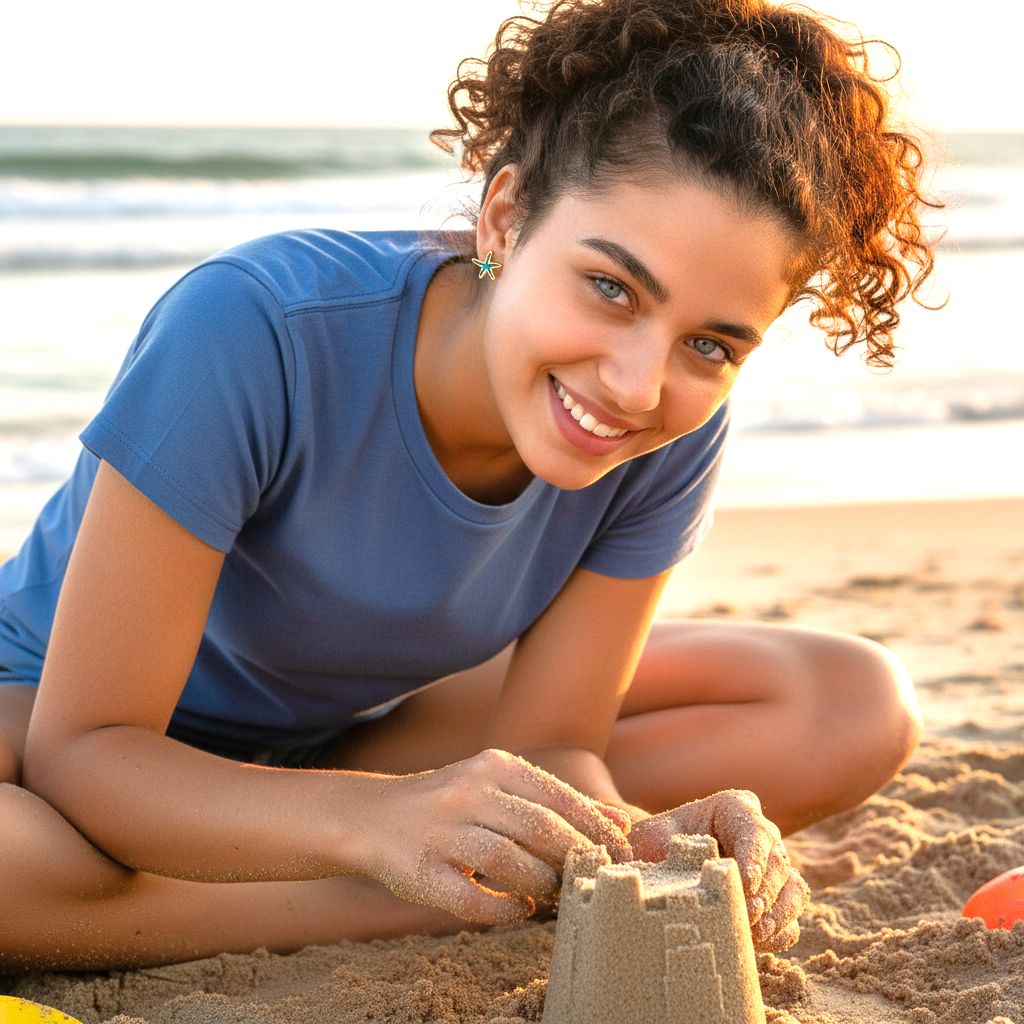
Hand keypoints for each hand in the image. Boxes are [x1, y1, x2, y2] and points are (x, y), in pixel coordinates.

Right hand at [353, 748, 632, 925]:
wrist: (373, 818)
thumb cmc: (452, 805)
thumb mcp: (501, 787)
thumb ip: (557, 802)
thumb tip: (623, 821)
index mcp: (493, 766)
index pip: (559, 798)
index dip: (596, 829)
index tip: (622, 854)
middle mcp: (468, 792)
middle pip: (539, 828)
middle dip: (574, 858)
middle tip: (590, 878)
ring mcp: (442, 832)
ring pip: (508, 862)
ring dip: (541, 883)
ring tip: (551, 890)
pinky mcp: (422, 872)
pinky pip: (472, 899)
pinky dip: (505, 908)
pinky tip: (519, 906)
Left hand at [627, 789, 809, 951]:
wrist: (655, 860)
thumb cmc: (656, 843)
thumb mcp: (657, 837)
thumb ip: (673, 850)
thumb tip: (692, 878)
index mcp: (735, 808)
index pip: (755, 830)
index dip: (755, 857)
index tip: (746, 882)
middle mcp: (761, 835)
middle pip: (778, 862)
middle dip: (765, 891)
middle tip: (747, 913)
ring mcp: (771, 868)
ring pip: (794, 889)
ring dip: (778, 913)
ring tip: (755, 931)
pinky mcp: (774, 899)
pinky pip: (790, 918)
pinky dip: (779, 932)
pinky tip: (758, 940)